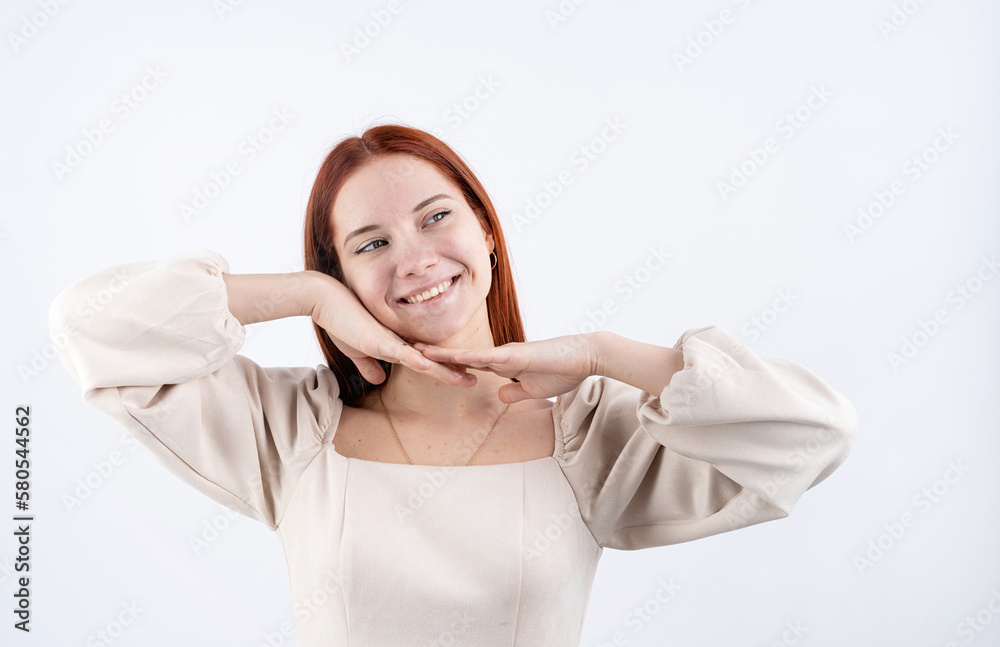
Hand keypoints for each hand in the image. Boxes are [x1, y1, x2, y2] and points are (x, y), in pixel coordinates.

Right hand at [309, 277, 471, 386]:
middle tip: (474, 379)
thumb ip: (368, 365)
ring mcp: (390, 341)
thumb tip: (379, 380)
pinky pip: (401, 352)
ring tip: (466, 378)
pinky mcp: (378, 341)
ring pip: (423, 359)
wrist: (325, 300)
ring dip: (444, 370)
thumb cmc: (339, 322)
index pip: (423, 360)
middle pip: (431, 359)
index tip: (459, 375)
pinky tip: (430, 367)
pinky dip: (416, 360)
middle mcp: (398, 341)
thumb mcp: (355, 350)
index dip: (441, 369)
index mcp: (394, 345)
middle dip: (452, 370)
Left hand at [413, 333, 599, 402]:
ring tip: (419, 351)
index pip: (471, 363)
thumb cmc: (564, 370)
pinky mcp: (516, 355)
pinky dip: (467, 357)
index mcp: (505, 364)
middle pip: (462, 355)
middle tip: (411, 351)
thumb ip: (516, 392)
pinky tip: (451, 357)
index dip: (450, 363)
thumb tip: (500, 395)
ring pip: (468, 353)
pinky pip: (486, 357)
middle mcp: (501, 355)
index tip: (429, 362)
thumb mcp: (534, 389)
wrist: (586, 357)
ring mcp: (507, 353)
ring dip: (444, 353)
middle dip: (437, 354)